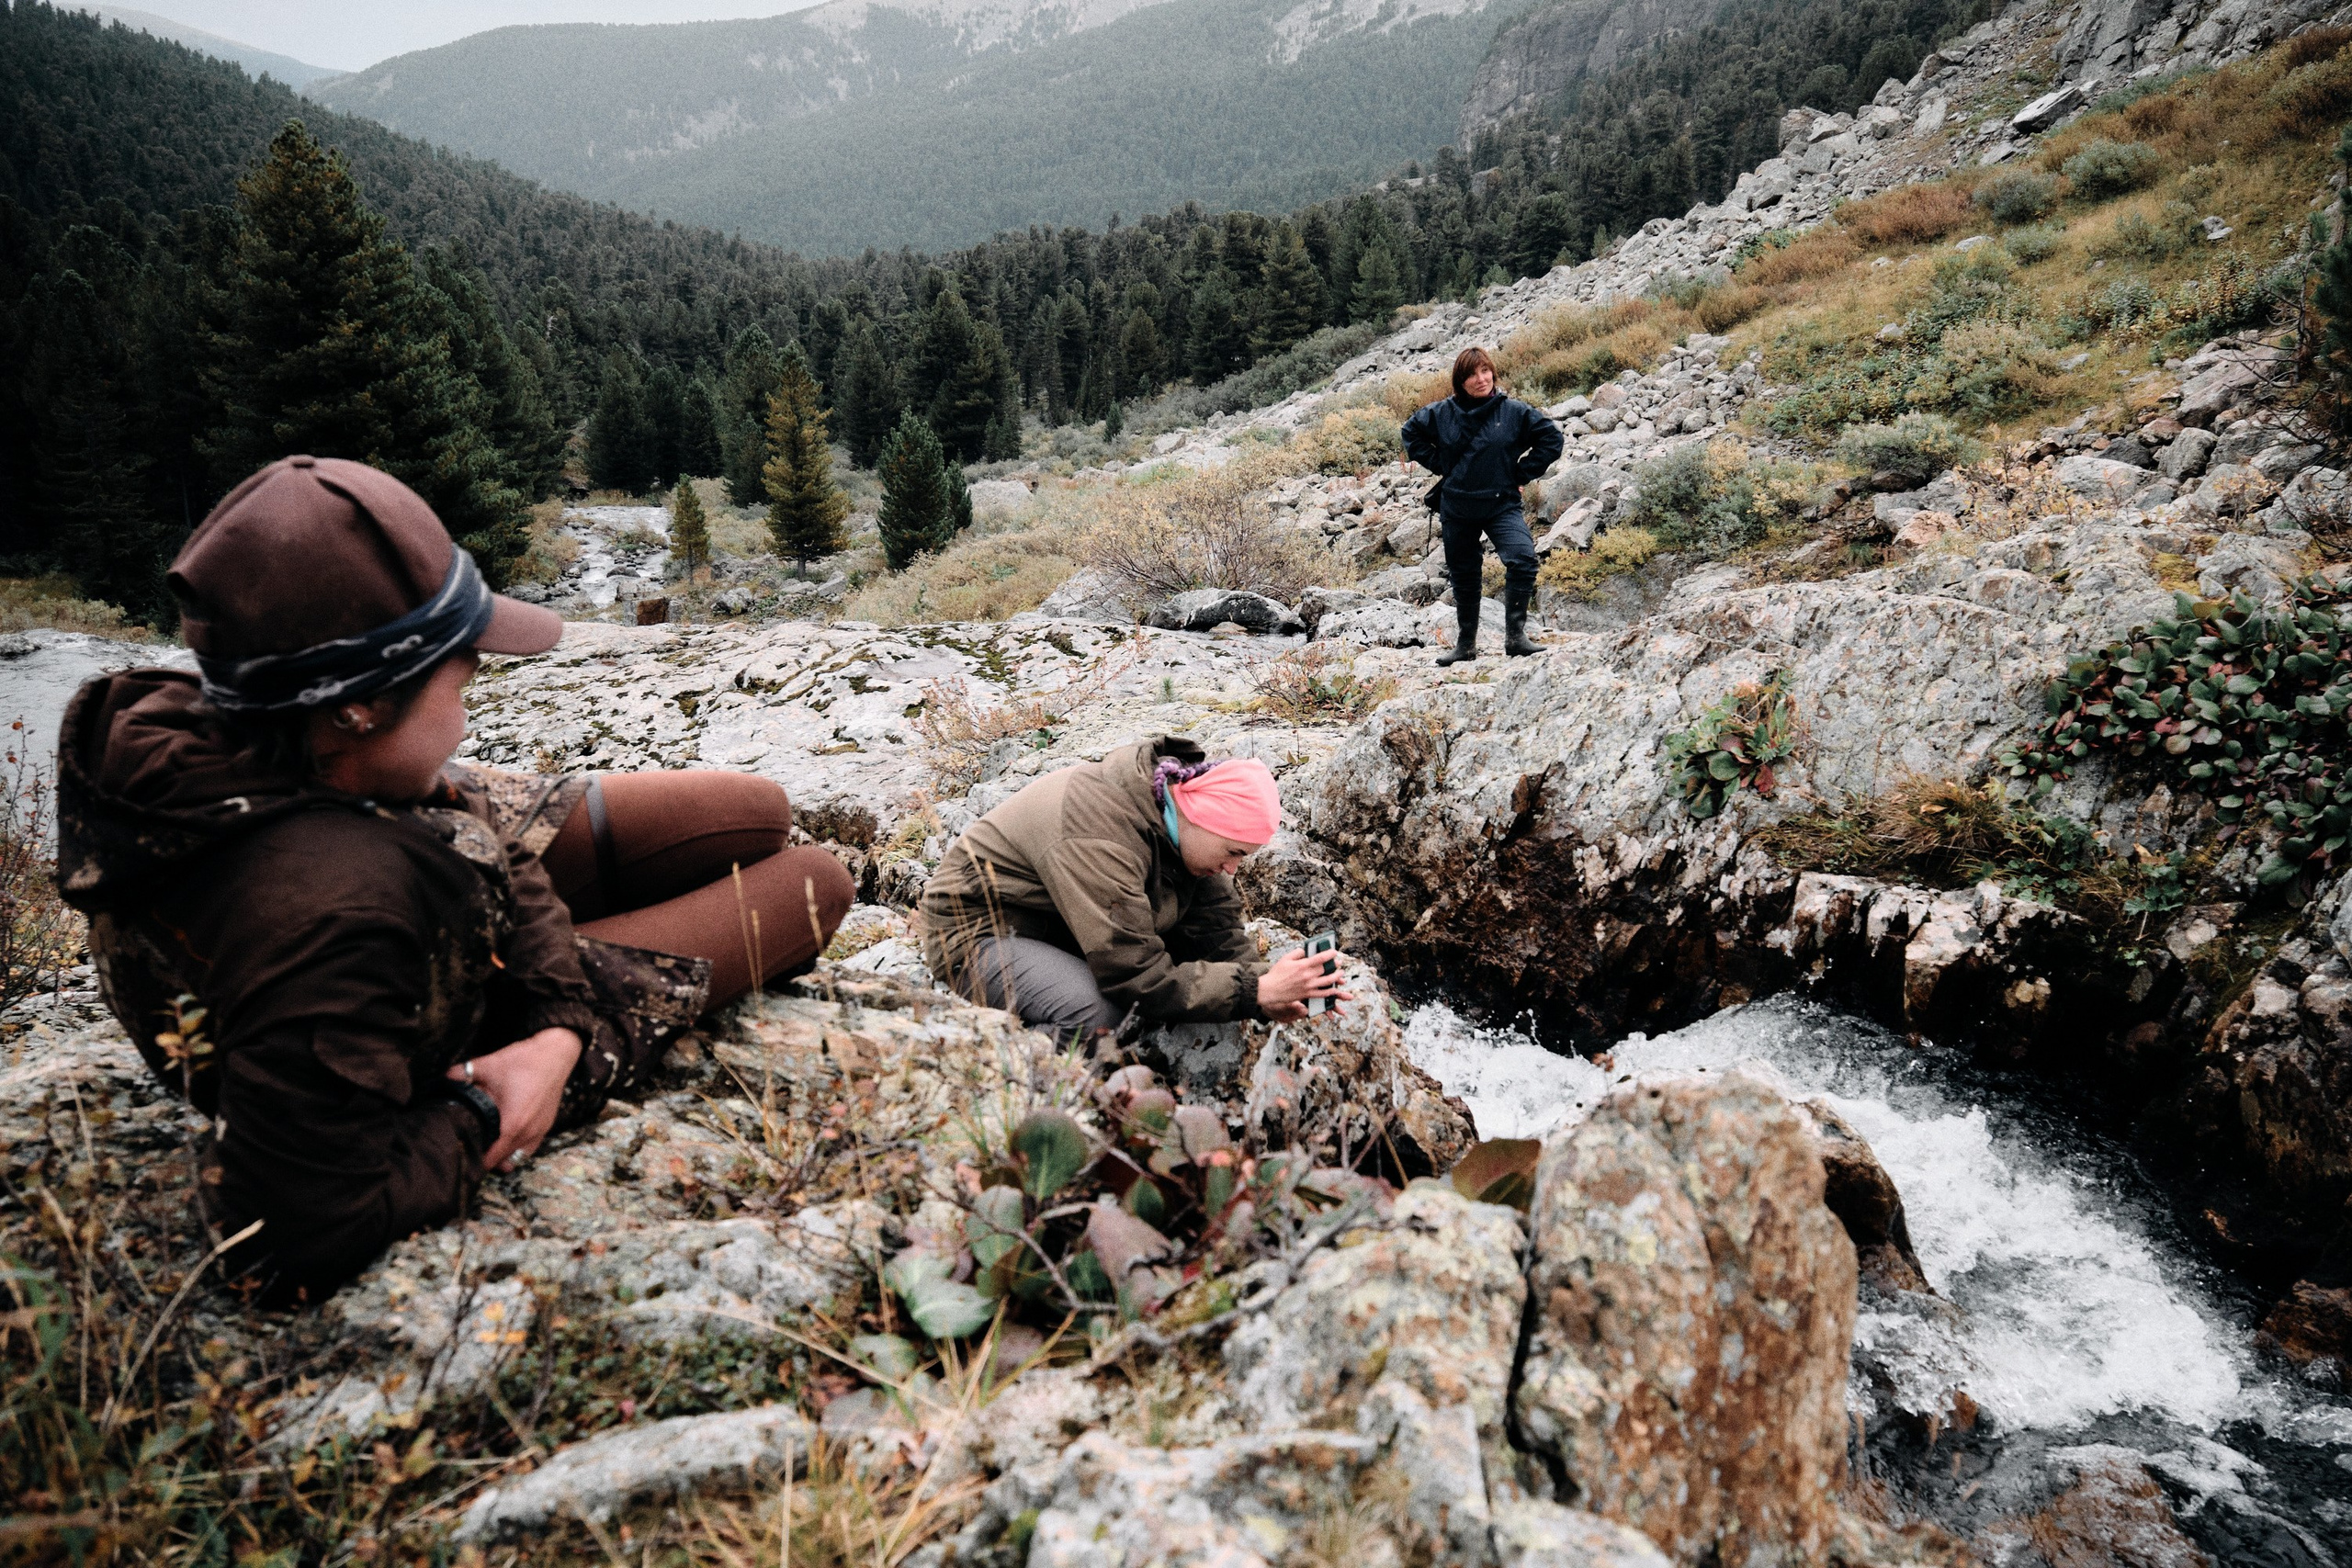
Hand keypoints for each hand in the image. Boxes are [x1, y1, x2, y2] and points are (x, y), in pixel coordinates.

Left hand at [448, 1026, 580, 1173]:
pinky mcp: (546, 1125)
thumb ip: (462, 1073)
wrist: (556, 1053)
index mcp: (512, 1125)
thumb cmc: (524, 1061)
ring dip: (503, 1155)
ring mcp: (540, 1131)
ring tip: (488, 1145)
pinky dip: (516, 1147)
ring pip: (517, 1158)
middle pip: (502, 1163)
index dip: (474, 1160)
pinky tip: (506, 1136)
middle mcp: (528, 1133)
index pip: (490, 1159)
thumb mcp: (489, 1065)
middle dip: (486, 1159)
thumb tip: (445, 1079)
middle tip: (470, 1148)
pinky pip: (529, 1148)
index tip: (462, 1154)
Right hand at [1257, 946, 1353, 1022]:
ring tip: (1341, 973)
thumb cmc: (1276, 974)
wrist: (1270, 990)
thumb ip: (1298, 953)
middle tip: (1338, 962)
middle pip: (1326, 969)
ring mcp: (1309, 986)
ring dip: (1337, 977)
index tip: (1334, 952)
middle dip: (1334, 965)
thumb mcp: (1285, 958)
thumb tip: (1307, 951)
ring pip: (1328, 981)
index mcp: (1302, 965)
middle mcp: (1307, 976)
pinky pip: (1323, 994)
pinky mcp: (1308, 994)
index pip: (1320, 958)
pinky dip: (1331, 991)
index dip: (1330, 954)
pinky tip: (1335, 988)